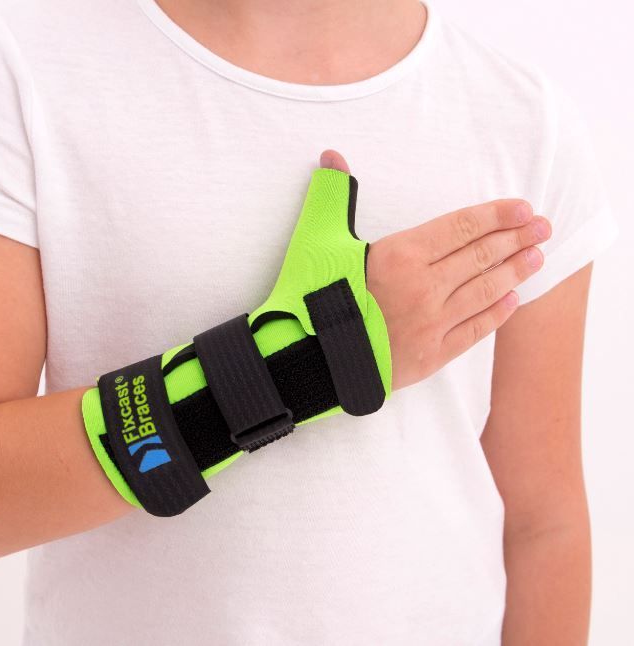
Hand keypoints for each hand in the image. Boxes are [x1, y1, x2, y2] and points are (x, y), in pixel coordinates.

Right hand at [319, 149, 550, 390]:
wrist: (306, 360)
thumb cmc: (310, 296)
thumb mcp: (315, 239)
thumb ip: (333, 195)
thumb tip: (331, 155)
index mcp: (400, 255)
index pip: (460, 227)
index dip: (495, 215)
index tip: (522, 208)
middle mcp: (424, 288)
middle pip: (480, 257)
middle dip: (516, 239)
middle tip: (544, 228)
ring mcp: (431, 324)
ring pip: (484, 292)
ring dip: (514, 272)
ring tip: (537, 257)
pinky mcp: (430, 356)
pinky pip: (474, 331)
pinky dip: (496, 314)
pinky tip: (512, 301)